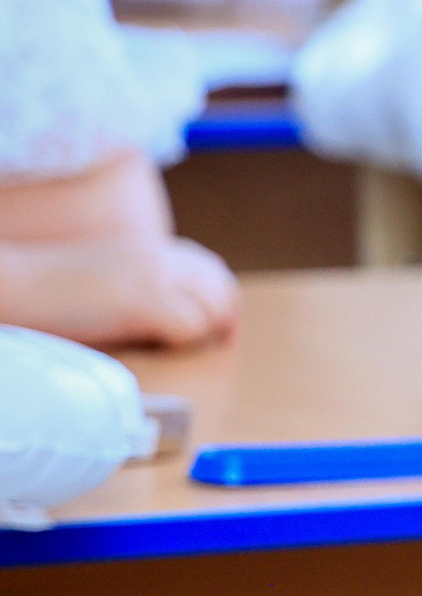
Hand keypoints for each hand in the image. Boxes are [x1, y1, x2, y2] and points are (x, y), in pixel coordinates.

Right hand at [0, 236, 239, 347]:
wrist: (15, 283)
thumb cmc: (51, 290)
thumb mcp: (108, 276)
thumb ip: (142, 284)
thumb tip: (173, 315)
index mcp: (150, 248)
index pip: (210, 268)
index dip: (220, 298)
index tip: (218, 325)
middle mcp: (158, 256)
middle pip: (221, 286)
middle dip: (226, 318)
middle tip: (219, 346)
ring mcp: (152, 276)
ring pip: (213, 307)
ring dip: (205, 331)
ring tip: (181, 347)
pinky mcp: (142, 300)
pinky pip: (190, 326)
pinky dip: (184, 342)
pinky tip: (158, 347)